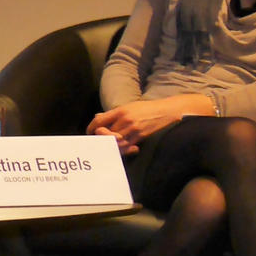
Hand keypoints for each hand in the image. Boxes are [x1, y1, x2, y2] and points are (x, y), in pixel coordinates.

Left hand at [87, 95, 207, 154]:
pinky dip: (121, 148)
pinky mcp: (140, 137)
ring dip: (110, 145)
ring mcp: (133, 129)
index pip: (99, 121)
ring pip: (114, 142)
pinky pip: (126, 146)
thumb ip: (112, 113)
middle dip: (100, 138)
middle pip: (105, 133)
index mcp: (120, 111)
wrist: (166, 111)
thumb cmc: (146, 108)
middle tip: (98, 140)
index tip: (90, 132)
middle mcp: (125, 120)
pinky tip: (120, 148)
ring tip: (108, 145)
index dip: (91, 129)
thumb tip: (97, 117)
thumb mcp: (128, 106)